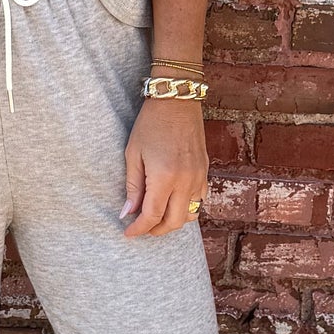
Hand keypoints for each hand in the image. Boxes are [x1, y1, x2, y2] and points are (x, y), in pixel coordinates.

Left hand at [121, 94, 207, 236]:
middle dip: (156, 230)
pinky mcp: (205, 171)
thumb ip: (133, 187)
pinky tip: (172, 200)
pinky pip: (200, 200)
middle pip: (174, 222)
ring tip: (156, 215)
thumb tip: (127, 213)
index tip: (128, 233)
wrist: (177, 100)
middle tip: (141, 227)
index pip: (152, 216)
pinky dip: (186, 207)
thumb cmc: (150, 124)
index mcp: (165, 177)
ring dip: (172, 220)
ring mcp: (199, 177)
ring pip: (190, 214)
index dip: (139, 229)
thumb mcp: (133, 154)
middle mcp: (186, 181)